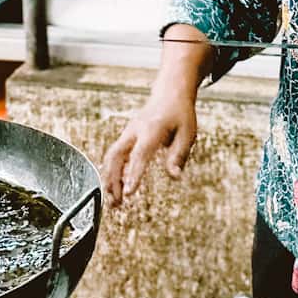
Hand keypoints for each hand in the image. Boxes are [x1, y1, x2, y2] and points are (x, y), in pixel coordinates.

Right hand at [102, 89, 198, 206]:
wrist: (170, 94)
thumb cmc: (180, 115)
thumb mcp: (187, 134)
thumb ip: (179, 155)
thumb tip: (174, 176)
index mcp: (151, 129)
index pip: (139, 154)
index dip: (133, 174)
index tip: (129, 192)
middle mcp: (135, 130)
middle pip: (116, 156)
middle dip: (113, 180)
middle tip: (116, 203)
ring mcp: (128, 133)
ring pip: (111, 157)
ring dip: (109, 179)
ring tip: (113, 202)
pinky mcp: (126, 137)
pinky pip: (114, 156)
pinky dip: (112, 173)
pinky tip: (115, 189)